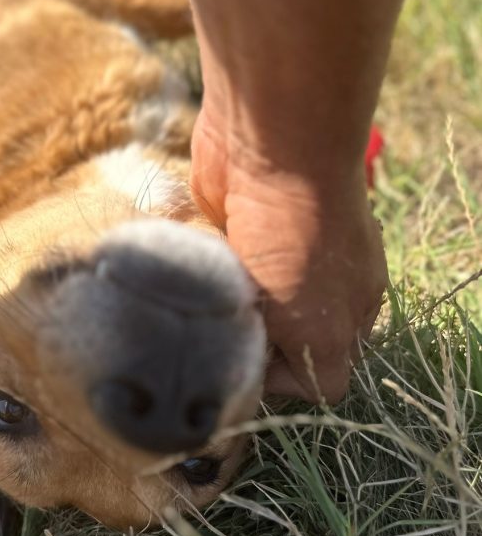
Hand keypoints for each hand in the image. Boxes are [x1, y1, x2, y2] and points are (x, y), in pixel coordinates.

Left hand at [191, 107, 386, 403]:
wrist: (271, 144)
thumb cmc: (305, 234)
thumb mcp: (321, 325)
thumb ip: (314, 369)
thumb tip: (272, 391)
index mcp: (348, 310)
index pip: (316, 373)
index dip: (282, 380)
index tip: (247, 370)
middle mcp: (310, 286)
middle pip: (270, 340)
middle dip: (243, 343)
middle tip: (216, 344)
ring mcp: (267, 257)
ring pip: (235, 309)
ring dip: (217, 312)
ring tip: (199, 311)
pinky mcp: (227, 231)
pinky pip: (210, 272)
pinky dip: (199, 277)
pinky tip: (188, 278)